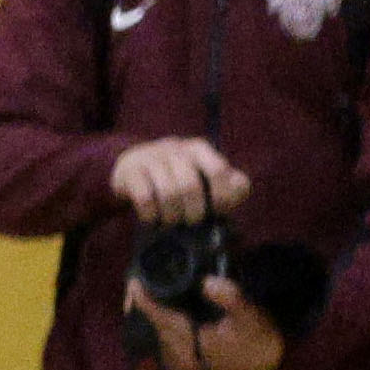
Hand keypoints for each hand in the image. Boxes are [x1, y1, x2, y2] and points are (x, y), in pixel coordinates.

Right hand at [110, 138, 249, 225]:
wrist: (133, 167)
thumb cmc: (178, 178)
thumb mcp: (205, 177)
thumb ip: (230, 185)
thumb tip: (239, 188)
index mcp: (198, 148)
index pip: (218, 170)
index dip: (222, 196)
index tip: (218, 210)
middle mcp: (174, 148)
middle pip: (190, 185)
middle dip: (193, 211)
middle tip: (192, 221)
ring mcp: (150, 157)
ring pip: (168, 192)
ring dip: (172, 215)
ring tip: (172, 221)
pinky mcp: (129, 170)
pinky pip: (145, 197)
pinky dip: (151, 214)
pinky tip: (152, 217)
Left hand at [130, 275, 285, 369]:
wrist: (266, 361)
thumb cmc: (257, 337)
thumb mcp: (249, 314)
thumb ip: (231, 298)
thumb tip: (207, 283)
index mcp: (193, 345)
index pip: (160, 320)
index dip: (144, 301)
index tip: (134, 282)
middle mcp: (180, 356)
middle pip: (150, 326)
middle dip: (141, 304)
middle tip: (136, 281)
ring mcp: (179, 360)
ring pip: (152, 333)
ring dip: (147, 313)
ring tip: (143, 290)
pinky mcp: (181, 360)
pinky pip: (159, 338)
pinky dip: (156, 322)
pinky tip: (156, 306)